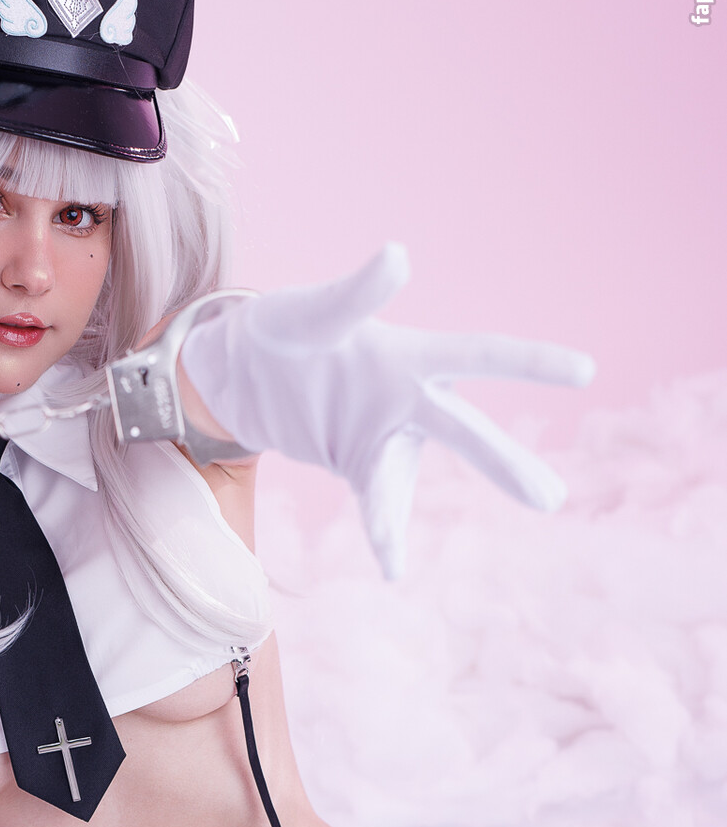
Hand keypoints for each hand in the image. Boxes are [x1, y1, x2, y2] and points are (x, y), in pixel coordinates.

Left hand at [177, 245, 594, 578]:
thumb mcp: (306, 311)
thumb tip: (396, 257)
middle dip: (503, 464)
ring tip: (396, 557)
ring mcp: (382, 437)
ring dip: (410, 515)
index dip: (532, 363)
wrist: (241, 370)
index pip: (480, 356)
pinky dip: (384, 536)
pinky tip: (392, 569)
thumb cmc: (281, 326)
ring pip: (407, 480)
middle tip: (551, 498)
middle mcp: (406, 400)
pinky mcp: (355, 465)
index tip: (584, 372)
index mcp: (409, 355)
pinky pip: (375, 504)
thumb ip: (351, 295)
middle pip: (463, 434)